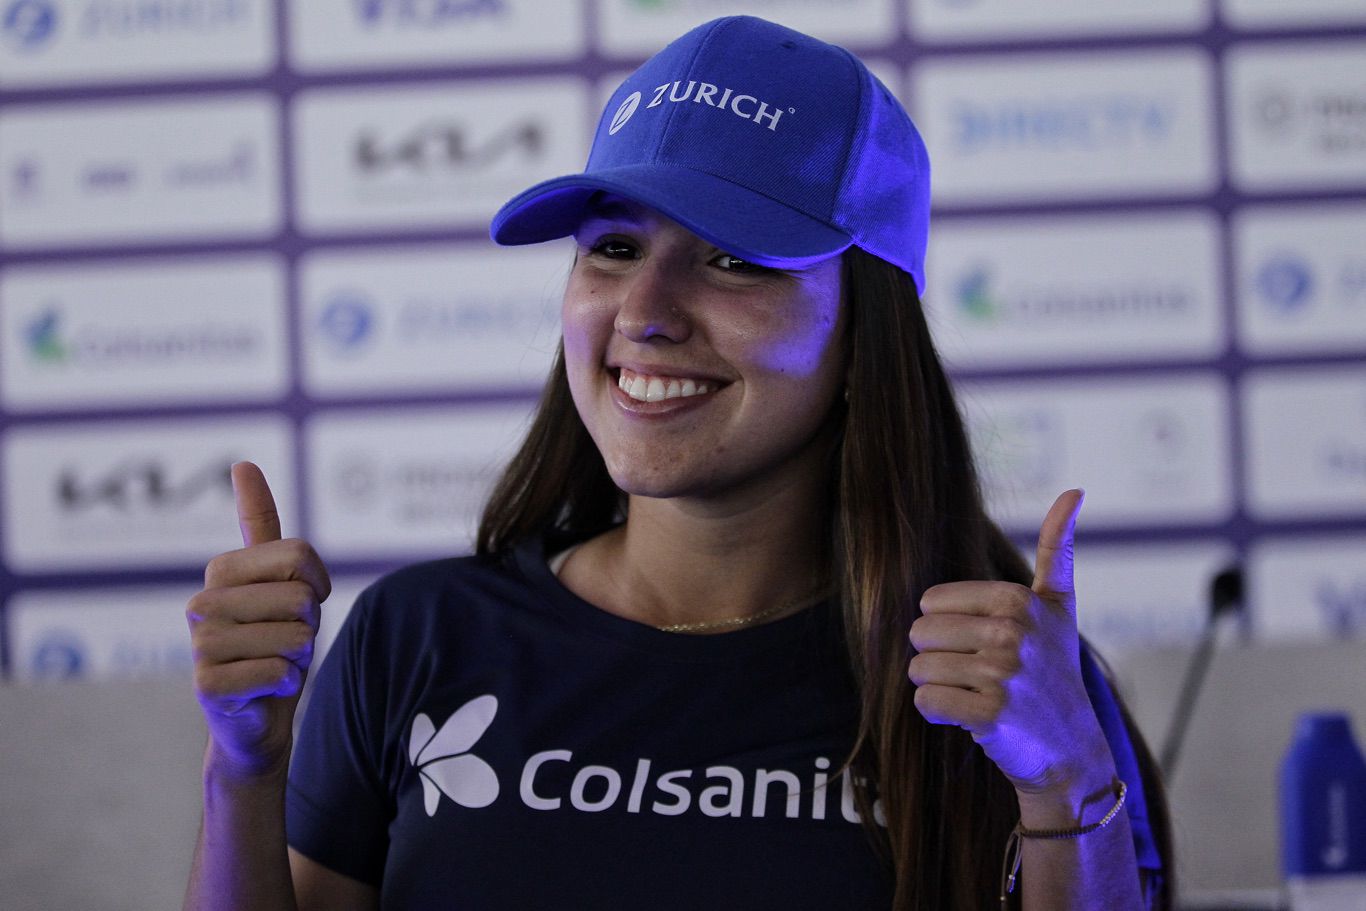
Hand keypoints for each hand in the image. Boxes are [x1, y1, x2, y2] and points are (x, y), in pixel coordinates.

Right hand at [186, 462, 330, 778]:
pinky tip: (265, 689)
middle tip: (283, 641)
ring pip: (295, 635)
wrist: (255, 719)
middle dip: (308, 625)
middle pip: (300, 597)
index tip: (306, 595)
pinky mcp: (207, 684)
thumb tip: (242, 461)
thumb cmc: (273, 642)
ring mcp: (201, 643)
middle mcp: (203, 602)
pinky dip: (288, 683)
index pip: (298, 554)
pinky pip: (281, 671)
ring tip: (273, 663)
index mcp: (223, 571)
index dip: (317, 582)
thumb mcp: (279, 581)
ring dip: (299, 656)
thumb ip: (262, 525)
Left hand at [908, 490, 1113, 797]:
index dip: (947, 627)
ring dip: (938, 685)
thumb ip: (1057, 548)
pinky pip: (925, 701)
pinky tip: (970, 716)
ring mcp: (1003, 674)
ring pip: (918, 668)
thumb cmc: (1054, 670)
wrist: (1071, 748)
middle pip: (919, 635)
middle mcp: (1013, 633)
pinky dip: (938, 712)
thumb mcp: (1060, 606)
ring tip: (976, 694)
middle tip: (977, 674)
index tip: (986, 644)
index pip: (930, 603)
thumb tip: (1073, 491)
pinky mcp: (990, 714)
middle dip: (938, 657)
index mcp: (1019, 600)